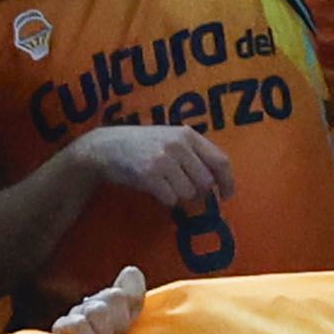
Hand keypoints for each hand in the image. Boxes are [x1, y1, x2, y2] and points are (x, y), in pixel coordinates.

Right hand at [70, 121, 231, 208]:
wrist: (106, 146)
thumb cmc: (142, 145)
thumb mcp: (170, 139)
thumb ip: (193, 154)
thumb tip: (216, 183)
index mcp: (188, 134)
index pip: (220, 160)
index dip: (227, 181)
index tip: (227, 195)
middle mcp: (178, 145)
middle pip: (206, 182)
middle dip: (198, 192)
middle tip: (183, 188)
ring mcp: (164, 160)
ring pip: (189, 193)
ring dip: (179, 195)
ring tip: (165, 184)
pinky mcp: (150, 175)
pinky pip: (171, 199)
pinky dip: (165, 199)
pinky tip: (154, 188)